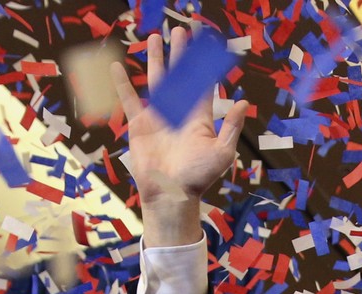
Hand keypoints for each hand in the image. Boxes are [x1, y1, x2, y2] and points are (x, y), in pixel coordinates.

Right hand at [110, 28, 248, 245]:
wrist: (171, 194)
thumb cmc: (198, 177)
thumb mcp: (222, 152)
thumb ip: (232, 127)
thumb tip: (244, 102)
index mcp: (199, 118)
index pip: (203, 84)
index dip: (204, 65)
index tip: (205, 44)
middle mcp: (179, 113)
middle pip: (179, 75)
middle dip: (180, 54)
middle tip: (180, 32)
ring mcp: (159, 117)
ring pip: (157, 81)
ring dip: (156, 60)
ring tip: (155, 38)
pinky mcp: (140, 124)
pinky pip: (130, 99)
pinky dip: (122, 83)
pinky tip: (117, 66)